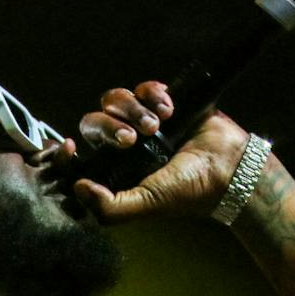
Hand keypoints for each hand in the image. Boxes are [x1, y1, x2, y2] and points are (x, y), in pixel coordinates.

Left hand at [74, 80, 252, 222]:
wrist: (228, 169)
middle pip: (93, 122)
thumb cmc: (187, 191)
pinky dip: (154, 94)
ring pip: (115, 100)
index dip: (66, 150)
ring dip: (133, 110)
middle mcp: (123, 145)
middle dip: (109, 128)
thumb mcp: (145, 205)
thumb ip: (110, 207)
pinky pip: (144, 87)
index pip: (78, 155)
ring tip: (156, 125)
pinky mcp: (162, 102)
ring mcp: (142, 121)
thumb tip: (78, 187)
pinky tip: (170, 110)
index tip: (70, 147)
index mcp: (113, 168)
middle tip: (132, 139)